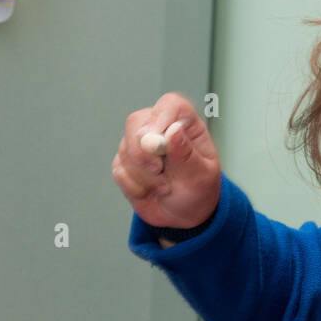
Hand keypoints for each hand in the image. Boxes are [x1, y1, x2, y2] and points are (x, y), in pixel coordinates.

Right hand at [112, 92, 220, 229]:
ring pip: (126, 150)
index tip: (158, 143)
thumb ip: (187, 154)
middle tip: (159, 171)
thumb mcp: (201, 176)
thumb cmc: (197, 190)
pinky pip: (119, 171)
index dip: (160, 119)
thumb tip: (173, 131)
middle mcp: (159, 126)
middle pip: (136, 122)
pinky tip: (149, 191)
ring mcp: (138, 143)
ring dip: (144, 176)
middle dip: (143, 152)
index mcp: (184, 122)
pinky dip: (135, 187)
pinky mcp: (124, 162)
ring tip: (164, 187)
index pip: (169, 105)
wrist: (184, 215)